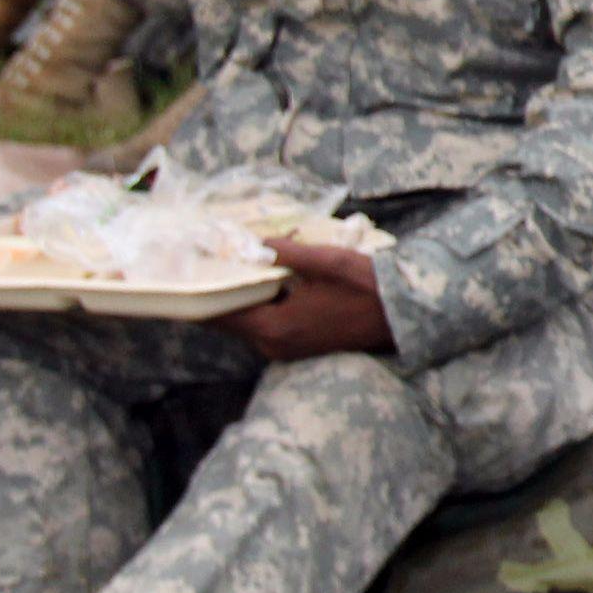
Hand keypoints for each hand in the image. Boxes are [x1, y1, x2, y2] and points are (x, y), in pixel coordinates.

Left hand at [212, 236, 394, 360]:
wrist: (404, 315)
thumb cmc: (366, 288)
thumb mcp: (324, 261)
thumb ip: (284, 252)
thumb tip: (253, 242)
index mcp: (274, 329)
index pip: (220, 313)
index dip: (201, 292)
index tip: (188, 270)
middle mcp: (275, 346)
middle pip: (232, 318)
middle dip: (222, 288)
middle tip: (210, 259)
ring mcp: (288, 349)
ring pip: (251, 320)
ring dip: (245, 294)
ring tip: (238, 263)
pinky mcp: (301, 345)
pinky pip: (268, 322)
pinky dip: (264, 302)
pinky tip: (270, 278)